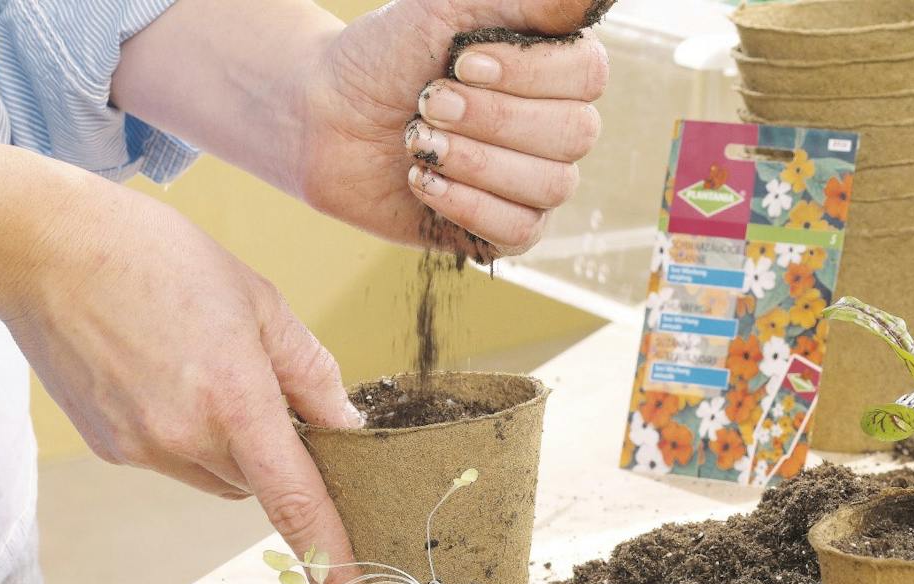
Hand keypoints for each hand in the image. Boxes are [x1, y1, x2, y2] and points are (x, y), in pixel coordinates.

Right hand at [7, 175, 376, 583]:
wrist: (44, 249)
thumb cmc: (156, 258)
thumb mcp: (259, 301)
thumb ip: (310, 372)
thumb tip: (346, 427)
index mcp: (236, 402)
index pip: (299, 504)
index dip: (335, 565)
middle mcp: (188, 439)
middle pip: (264, 482)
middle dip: (275, 450)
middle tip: (257, 381)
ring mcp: (144, 451)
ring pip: (222, 476)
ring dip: (229, 442)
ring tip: (197, 364)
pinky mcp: (113, 450)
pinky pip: (177, 461)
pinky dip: (186, 433)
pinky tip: (162, 372)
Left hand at [299, 0, 608, 259]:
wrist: (325, 117)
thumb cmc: (387, 57)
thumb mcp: (450, 9)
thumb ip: (529, 1)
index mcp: (552, 68)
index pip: (589, 75)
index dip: (529, 74)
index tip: (462, 62)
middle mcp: (555, 126)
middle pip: (576, 134)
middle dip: (491, 119)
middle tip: (428, 102)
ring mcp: (535, 181)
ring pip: (552, 185)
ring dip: (474, 161)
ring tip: (417, 141)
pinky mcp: (506, 228)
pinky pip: (521, 230)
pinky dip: (467, 204)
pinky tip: (424, 181)